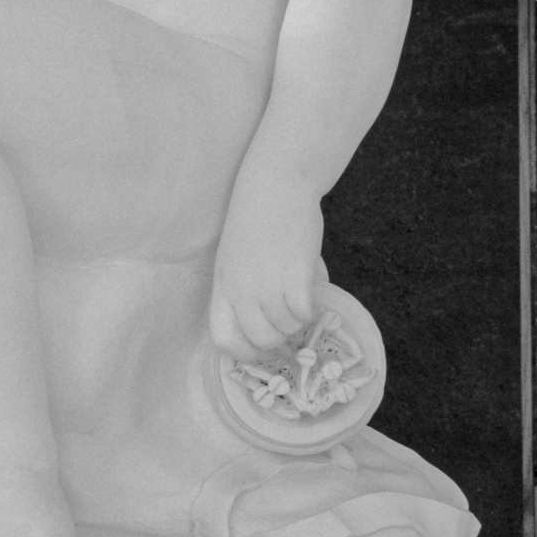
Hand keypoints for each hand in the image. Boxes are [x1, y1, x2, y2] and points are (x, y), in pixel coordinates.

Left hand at [208, 181, 325, 359]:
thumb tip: (274, 321)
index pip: (223, 338)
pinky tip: (313, 287)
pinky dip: (314, 306)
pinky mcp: (294, 274)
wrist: (275, 184)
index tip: (261, 348)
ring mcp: (266, 283)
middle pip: (261, 341)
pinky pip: (305, 312)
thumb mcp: (238, 257)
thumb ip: (248, 288)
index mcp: (222, 284)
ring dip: (300, 319)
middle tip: (292, 320)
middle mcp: (240, 289)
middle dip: (281, 338)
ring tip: (303, 294)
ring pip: (288, 328)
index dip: (244, 353)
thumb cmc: (257, 218)